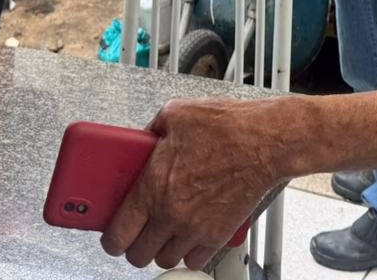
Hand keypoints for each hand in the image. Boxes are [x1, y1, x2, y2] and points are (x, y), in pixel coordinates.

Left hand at [102, 98, 285, 269]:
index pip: (117, 233)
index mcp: (153, 186)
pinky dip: (188, 253)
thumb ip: (151, 131)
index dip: (110, 238)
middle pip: (138, 254)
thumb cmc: (227, 127)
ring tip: (162, 232)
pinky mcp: (219, 234)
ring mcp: (195, 228)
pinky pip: (195, 260)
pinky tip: (188, 235)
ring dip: (160, 249)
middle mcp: (171, 213)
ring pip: (165, 259)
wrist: (266, 141)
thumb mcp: (175, 115)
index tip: (111, 234)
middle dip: (133, 245)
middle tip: (137, 231)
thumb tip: (142, 140)